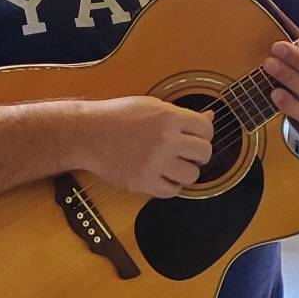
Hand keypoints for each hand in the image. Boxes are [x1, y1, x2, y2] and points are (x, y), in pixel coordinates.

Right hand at [77, 96, 213, 197]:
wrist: (87, 133)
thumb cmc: (117, 116)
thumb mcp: (151, 106)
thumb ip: (181, 115)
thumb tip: (211, 117)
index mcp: (168, 117)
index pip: (206, 130)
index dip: (203, 134)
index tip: (193, 137)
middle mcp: (164, 140)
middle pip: (204, 153)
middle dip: (197, 154)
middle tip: (184, 153)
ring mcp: (154, 163)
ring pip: (192, 175)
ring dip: (185, 171)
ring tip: (172, 165)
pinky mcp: (142, 182)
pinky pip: (172, 191)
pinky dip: (170, 185)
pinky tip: (161, 176)